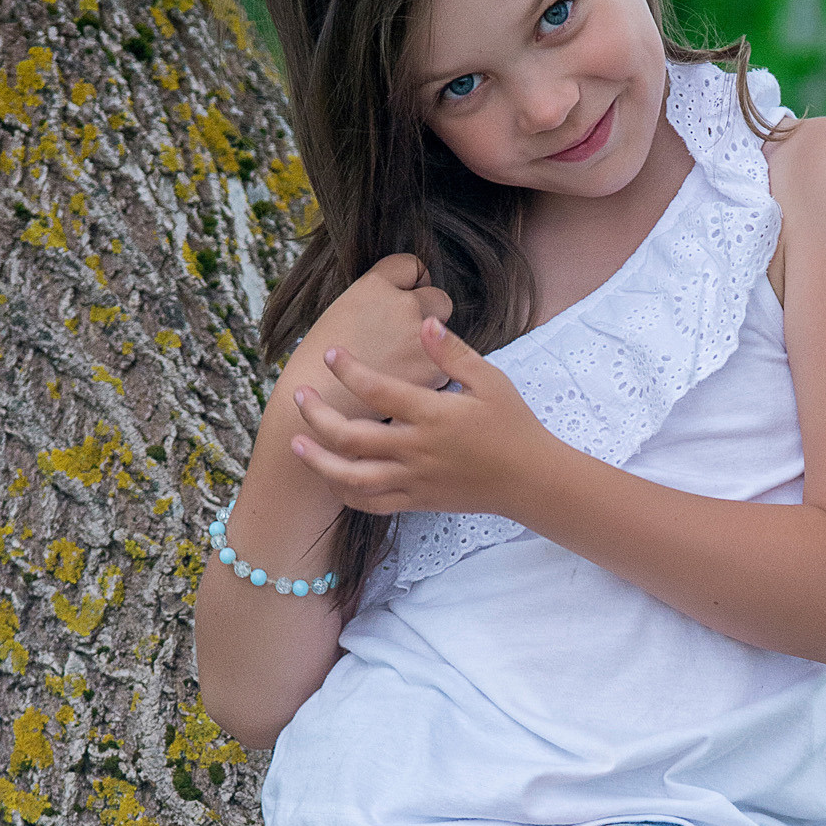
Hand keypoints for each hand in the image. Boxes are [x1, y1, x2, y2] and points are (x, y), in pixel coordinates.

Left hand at [292, 316, 555, 517]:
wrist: (530, 480)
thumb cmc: (512, 425)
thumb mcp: (490, 380)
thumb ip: (453, 353)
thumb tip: (425, 322)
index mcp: (433, 415)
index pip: (379, 391)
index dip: (349, 371)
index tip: (330, 355)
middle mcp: (417, 450)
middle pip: (352, 437)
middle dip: (319, 416)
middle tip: (299, 396)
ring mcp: (414, 479)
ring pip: (354, 477)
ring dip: (319, 462)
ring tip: (296, 443)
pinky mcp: (417, 500)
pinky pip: (372, 502)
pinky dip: (345, 493)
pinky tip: (328, 477)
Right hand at [304, 254, 453, 408]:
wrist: (319, 404)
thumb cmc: (320, 361)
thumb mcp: (341, 313)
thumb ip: (377, 301)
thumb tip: (405, 299)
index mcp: (376, 284)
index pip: (411, 265)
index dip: (411, 282)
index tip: (407, 296)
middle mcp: (402, 303)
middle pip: (438, 298)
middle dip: (429, 314)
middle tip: (408, 335)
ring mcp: (419, 335)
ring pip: (444, 336)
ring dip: (431, 347)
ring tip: (401, 364)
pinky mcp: (431, 369)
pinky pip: (443, 367)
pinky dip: (429, 376)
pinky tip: (403, 384)